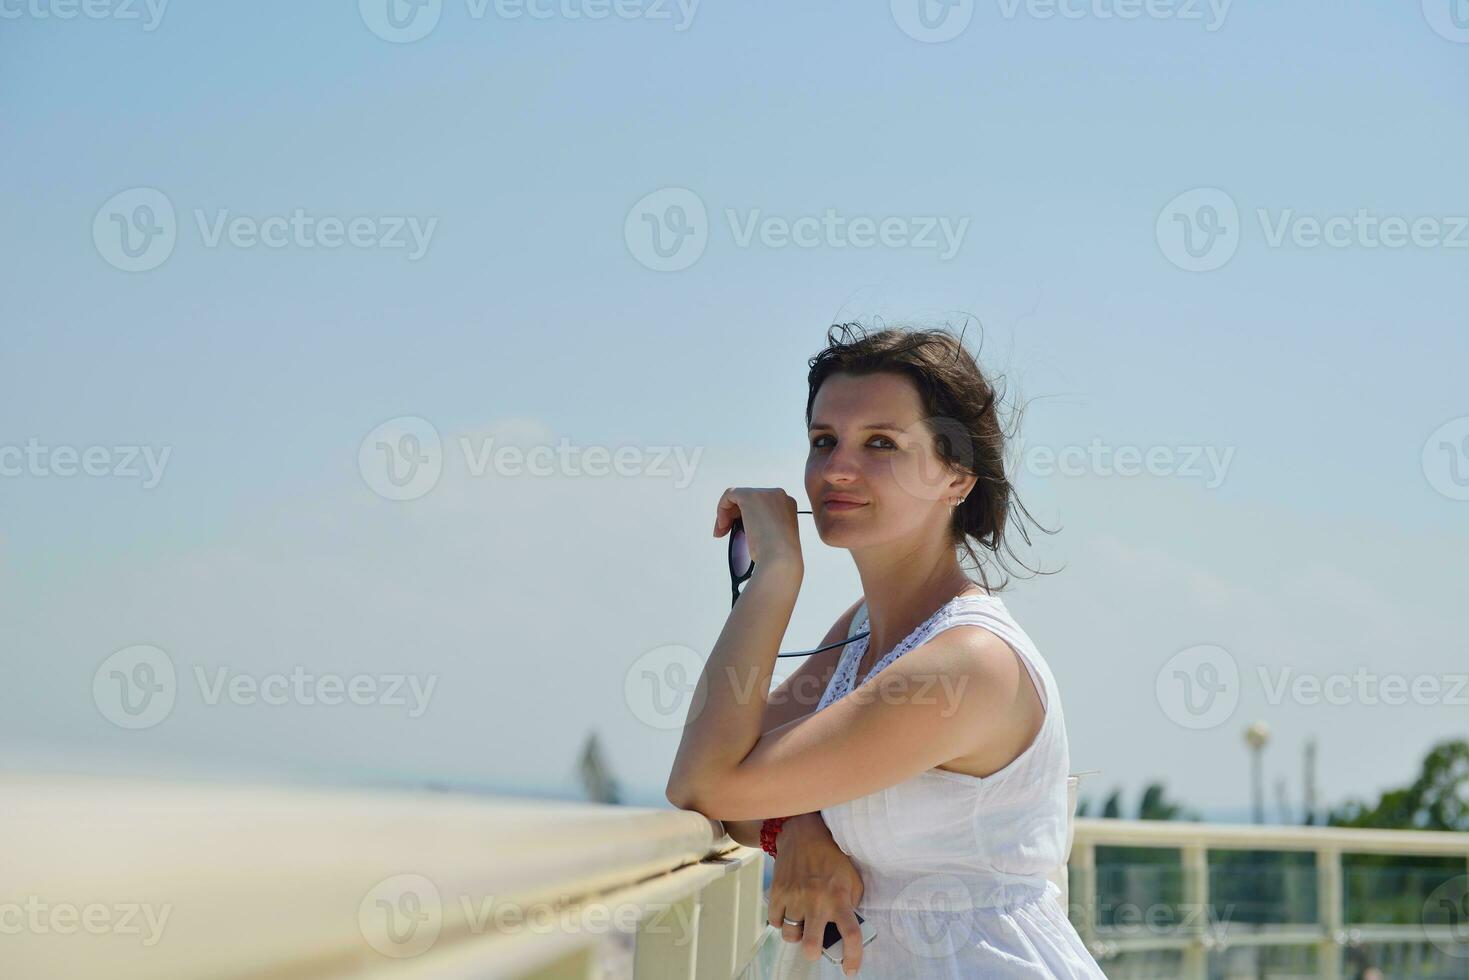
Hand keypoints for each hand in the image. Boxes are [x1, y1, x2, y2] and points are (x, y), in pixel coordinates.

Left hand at [713, 487, 802, 571]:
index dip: (746, 517)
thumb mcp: (774, 538)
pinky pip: (729, 495)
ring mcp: (765, 494)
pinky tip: (722, 526)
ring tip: (722, 532)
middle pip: (749, 499)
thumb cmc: (778, 557)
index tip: (739, 532)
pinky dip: (722, 509)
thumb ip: (764, 527)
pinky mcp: (750, 496)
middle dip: (734, 515)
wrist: (780, 560)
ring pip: (738, 497)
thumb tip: (747, 528)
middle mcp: (778, 496)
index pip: (761, 505)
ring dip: (726, 514)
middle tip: (726, 532)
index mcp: (787, 506)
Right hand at [764, 813, 865, 975]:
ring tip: (802, 921)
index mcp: (839, 897)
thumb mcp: (852, 879)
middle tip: (815, 947)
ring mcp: (794, 897)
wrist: (804, 834)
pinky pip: (774, 922)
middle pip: (811, 945)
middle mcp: (816, 900)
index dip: (852, 957)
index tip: (850, 970)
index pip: (851, 934)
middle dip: (813, 953)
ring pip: (790, 936)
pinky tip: (789, 910)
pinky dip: (781, 921)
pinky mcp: (777, 892)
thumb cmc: (832, 858)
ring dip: (796, 934)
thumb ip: (851, 905)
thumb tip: (845, 931)